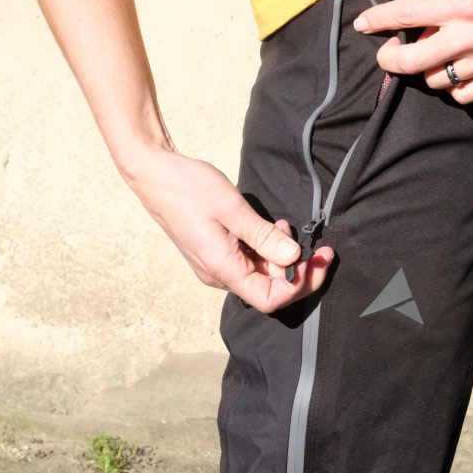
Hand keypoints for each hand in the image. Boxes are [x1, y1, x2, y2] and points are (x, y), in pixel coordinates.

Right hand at [128, 148, 334, 313]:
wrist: (153, 173)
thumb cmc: (188, 188)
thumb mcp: (232, 209)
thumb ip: (263, 237)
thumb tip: (293, 258)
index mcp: (222, 269)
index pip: (270, 299)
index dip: (300, 285)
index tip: (319, 260)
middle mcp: (218, 275)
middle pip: (268, 288)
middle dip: (295, 268)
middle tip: (314, 242)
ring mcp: (215, 265)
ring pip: (259, 273)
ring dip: (279, 255)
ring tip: (280, 225)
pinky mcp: (215, 253)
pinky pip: (248, 261)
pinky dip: (265, 249)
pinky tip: (268, 227)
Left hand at [353, 0, 472, 103]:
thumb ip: (444, 4)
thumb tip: (422, 28)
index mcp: (462, 5)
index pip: (405, 15)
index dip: (377, 22)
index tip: (363, 26)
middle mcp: (471, 35)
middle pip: (413, 62)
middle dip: (391, 59)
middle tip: (390, 53)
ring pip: (437, 81)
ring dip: (428, 70)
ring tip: (434, 57)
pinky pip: (465, 96)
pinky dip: (454, 88)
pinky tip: (456, 73)